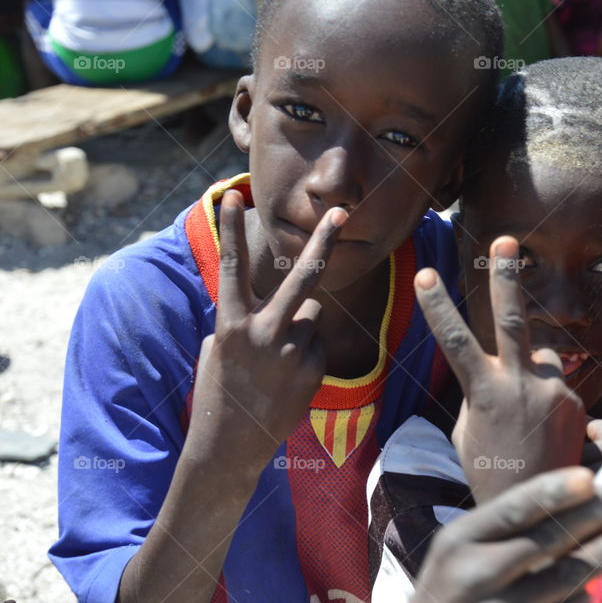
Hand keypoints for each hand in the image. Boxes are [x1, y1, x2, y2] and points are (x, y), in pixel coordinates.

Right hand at [187, 190, 345, 472]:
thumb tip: (285, 307)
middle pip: (302, 278)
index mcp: (230, 325)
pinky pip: (317, 344)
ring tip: (277, 361)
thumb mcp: (219, 349)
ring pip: (312, 315)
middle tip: (342, 213)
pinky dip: (307, 355)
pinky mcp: (313, 371)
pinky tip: (287, 379)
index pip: (231, 269)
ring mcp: (292, 353)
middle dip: (323, 242)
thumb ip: (247, 320)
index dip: (229, 230)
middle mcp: (264, 334)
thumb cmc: (219, 390)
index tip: (231, 195)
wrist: (229, 446)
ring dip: (301, 327)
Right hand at [412, 467, 601, 602]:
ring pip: (559, 581)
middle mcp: (474, 574)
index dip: (552, 491)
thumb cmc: (452, 583)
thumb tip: (576, 490)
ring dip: (599, 556)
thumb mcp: (461, 548)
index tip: (588, 475)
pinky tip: (595, 587)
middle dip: (593, 512)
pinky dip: (580, 598)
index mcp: (459, 540)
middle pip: (544, 540)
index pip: (511, 510)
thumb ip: (504, 525)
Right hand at [415, 236, 586, 502]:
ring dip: (531, 371)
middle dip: (506, 277)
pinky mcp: (575, 403)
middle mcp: (520, 385)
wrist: (536, 511)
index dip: (438, 305)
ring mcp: (551, 391)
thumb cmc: (490, 470)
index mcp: (483, 392)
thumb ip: (482, 393)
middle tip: (505, 240)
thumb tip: (496, 371)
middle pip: (511, 320)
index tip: (425, 273)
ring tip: (525, 415)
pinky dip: (550, 396)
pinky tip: (546, 431)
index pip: (454, 340)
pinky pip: (558, 383)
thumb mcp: (470, 430)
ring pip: (540, 355)